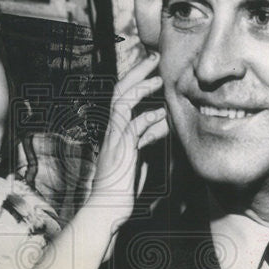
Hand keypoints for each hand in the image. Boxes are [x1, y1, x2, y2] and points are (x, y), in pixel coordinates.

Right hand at [89, 52, 168, 231]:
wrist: (105, 211)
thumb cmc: (119, 191)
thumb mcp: (135, 161)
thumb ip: (144, 142)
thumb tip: (159, 126)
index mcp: (114, 133)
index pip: (123, 99)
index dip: (136, 82)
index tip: (152, 71)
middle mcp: (111, 131)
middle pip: (119, 91)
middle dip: (136, 72)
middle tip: (153, 58)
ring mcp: (114, 139)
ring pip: (122, 102)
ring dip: (141, 87)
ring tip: (158, 77)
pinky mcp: (120, 150)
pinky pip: (133, 126)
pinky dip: (149, 118)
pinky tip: (163, 116)